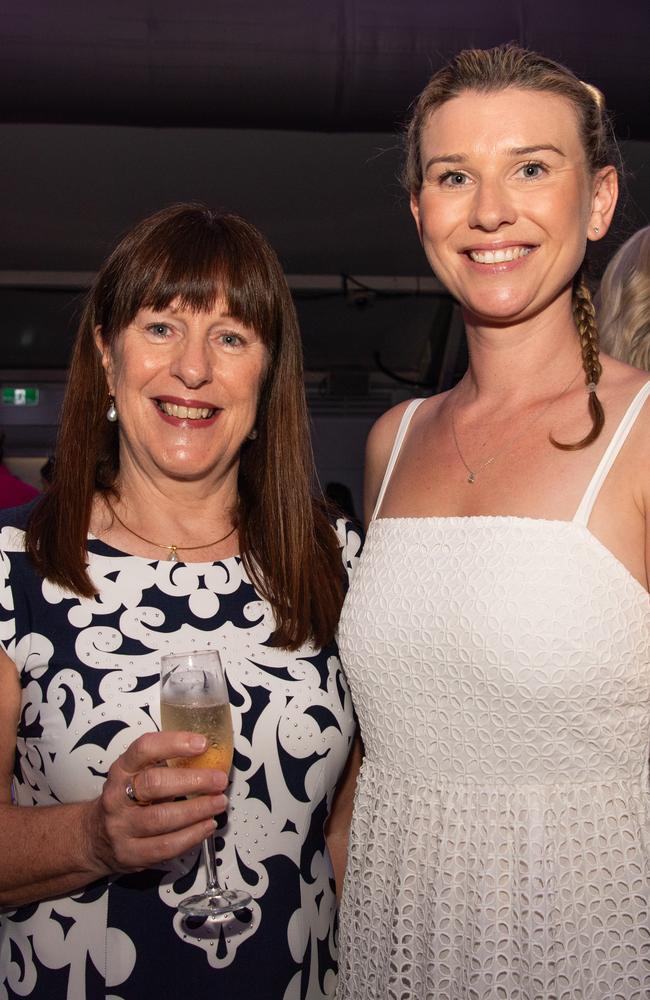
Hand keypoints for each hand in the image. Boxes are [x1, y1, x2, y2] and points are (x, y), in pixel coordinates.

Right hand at [83, 731, 227, 875]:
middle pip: (155, 784)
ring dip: (198, 810)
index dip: (174, 743)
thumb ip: (165, 765)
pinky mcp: (130, 854)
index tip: (202, 744)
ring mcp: (121, 827)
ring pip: (162, 819)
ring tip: (218, 803)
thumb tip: (209, 758)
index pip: (144, 749)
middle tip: (218, 780)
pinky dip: (192, 836)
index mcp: (122, 769)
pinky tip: (207, 825)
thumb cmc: (126, 799)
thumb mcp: (135, 774)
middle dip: (193, 781)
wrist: (96, 836)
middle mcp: (118, 796)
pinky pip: (166, 847)